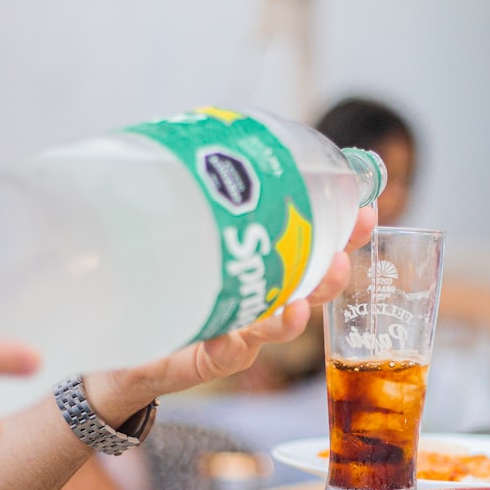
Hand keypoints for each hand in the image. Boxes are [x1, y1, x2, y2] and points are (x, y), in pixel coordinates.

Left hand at [85, 207, 377, 418]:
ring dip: (290, 320)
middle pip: (309, 292)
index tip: (366, 209)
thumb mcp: (181, 224)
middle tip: (339, 262)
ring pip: (274, 329)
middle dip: (330, 278)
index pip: (315, 247)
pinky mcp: (207, 359)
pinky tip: (230, 339)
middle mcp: (259, 300)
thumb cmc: (160, 273)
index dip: (344, 232)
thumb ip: (205, 192)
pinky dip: (230, 348)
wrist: (123, 334)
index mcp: (264, 265)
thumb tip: (212, 129)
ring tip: (296, 308)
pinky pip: (225, 356)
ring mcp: (237, 332)